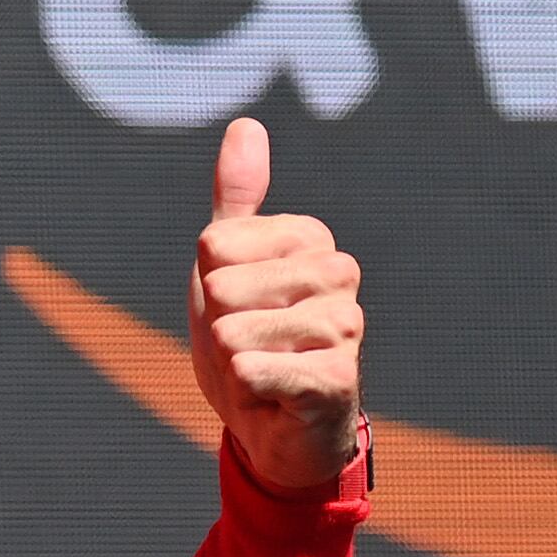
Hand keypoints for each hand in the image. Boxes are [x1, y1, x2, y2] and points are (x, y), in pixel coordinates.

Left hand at [188, 117, 365, 495]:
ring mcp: (346, 326)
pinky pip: (253, 371)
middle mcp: (338, 274)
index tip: (237, 308)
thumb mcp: (226, 265)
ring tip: (259, 371)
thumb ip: (237, 198)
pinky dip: (246, 390)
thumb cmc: (249, 340)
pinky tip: (272, 397)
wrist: (272, 430)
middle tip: (247, 347)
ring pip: (236, 331)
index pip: (215, 244)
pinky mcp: (340, 378)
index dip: (210, 285)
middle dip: (218, 327)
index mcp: (310, 238)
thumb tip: (247, 125)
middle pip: (224, 287)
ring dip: (232, 363)